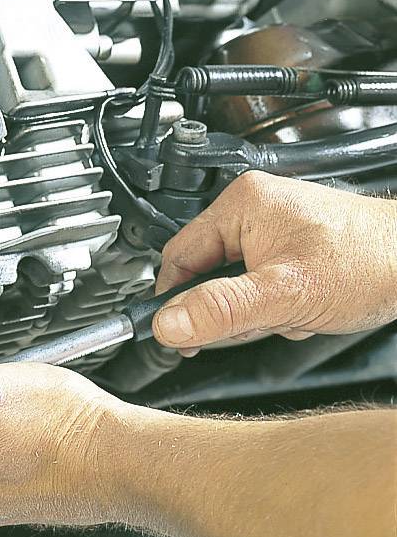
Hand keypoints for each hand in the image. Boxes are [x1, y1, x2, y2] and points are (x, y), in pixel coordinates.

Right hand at [153, 171, 396, 353]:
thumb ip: (222, 310)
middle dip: (236, 309)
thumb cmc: (369, 262)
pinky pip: (260, 282)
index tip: (177, 333)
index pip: (179, 256)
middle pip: (208, 274)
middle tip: (267, 319)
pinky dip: (278, 304)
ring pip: (236, 284)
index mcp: (240, 203)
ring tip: (295, 311)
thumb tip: (168, 324)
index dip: (176, 300)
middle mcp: (252, 207)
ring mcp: (272, 225)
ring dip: (261, 310)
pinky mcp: (289, 244)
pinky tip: (305, 306)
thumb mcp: (285, 294)